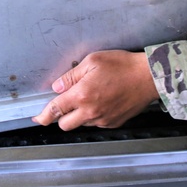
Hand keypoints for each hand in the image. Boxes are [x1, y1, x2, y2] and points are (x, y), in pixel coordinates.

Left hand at [32, 50, 159, 130]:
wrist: (149, 77)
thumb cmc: (122, 65)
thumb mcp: (93, 61)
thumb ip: (71, 76)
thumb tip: (57, 87)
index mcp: (82, 95)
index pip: (56, 110)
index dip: (43, 116)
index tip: (37, 118)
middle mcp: (91, 112)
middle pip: (65, 125)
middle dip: (61, 116)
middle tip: (66, 102)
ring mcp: (103, 119)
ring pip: (81, 124)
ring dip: (79, 115)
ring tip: (90, 96)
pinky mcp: (114, 123)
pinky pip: (96, 123)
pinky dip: (93, 115)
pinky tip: (102, 100)